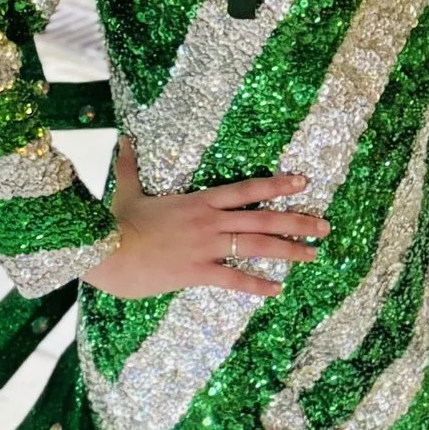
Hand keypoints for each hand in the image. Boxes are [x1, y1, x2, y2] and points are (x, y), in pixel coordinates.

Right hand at [81, 175, 327, 303]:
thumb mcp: (127, 190)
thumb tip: (124, 139)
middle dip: (297, 222)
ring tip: (313, 256)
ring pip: (256, 247)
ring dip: (288, 251)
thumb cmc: (115, 223)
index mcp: (199, 201)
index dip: (277, 185)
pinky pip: (233, 279)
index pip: (247, 189)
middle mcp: (209, 221)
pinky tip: (276, 290)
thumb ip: (130, 166)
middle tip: (325, 227)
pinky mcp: (195, 271)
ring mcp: (205, 246)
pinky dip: (256, 285)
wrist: (103, 250)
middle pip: (262, 219)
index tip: (303, 181)